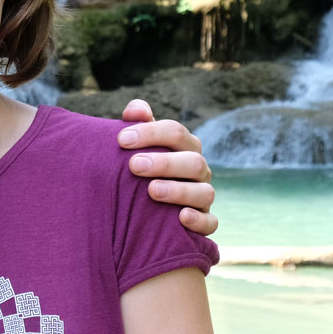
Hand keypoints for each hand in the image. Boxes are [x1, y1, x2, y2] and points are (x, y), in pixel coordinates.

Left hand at [118, 99, 217, 236]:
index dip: (150, 133)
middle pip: (193, 161)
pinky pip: (210, 223)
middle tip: (133, 165)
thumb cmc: (142, 167)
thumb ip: (137, 123)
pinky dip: (199, 220)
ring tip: (152, 191)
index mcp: (184, 146)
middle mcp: (199, 169)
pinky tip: (181, 218)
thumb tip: (136, 110)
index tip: (121, 139)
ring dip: (179, 191)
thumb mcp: (138, 144)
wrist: (146, 207)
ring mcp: (204, 196)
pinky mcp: (205, 222)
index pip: (175, 132)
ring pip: (204, 192)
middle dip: (164, 162)